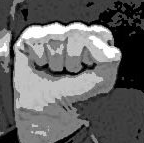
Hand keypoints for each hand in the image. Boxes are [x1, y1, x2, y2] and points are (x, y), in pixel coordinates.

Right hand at [13, 23, 120, 142]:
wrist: (46, 110)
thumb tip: (110, 50)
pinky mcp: (31, 37)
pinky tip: (40, 66)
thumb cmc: (76, 93)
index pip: (99, 33)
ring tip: (55, 71)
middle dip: (73, 58)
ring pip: (55, 35)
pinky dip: (39, 58)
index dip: (92, 54)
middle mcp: (75, 32)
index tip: (88, 69)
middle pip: (76, 32)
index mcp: (95, 38)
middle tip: (69, 72)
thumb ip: (111, 61)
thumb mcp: (103, 81)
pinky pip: (36, 39)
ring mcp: (53, 33)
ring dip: (55, 61)